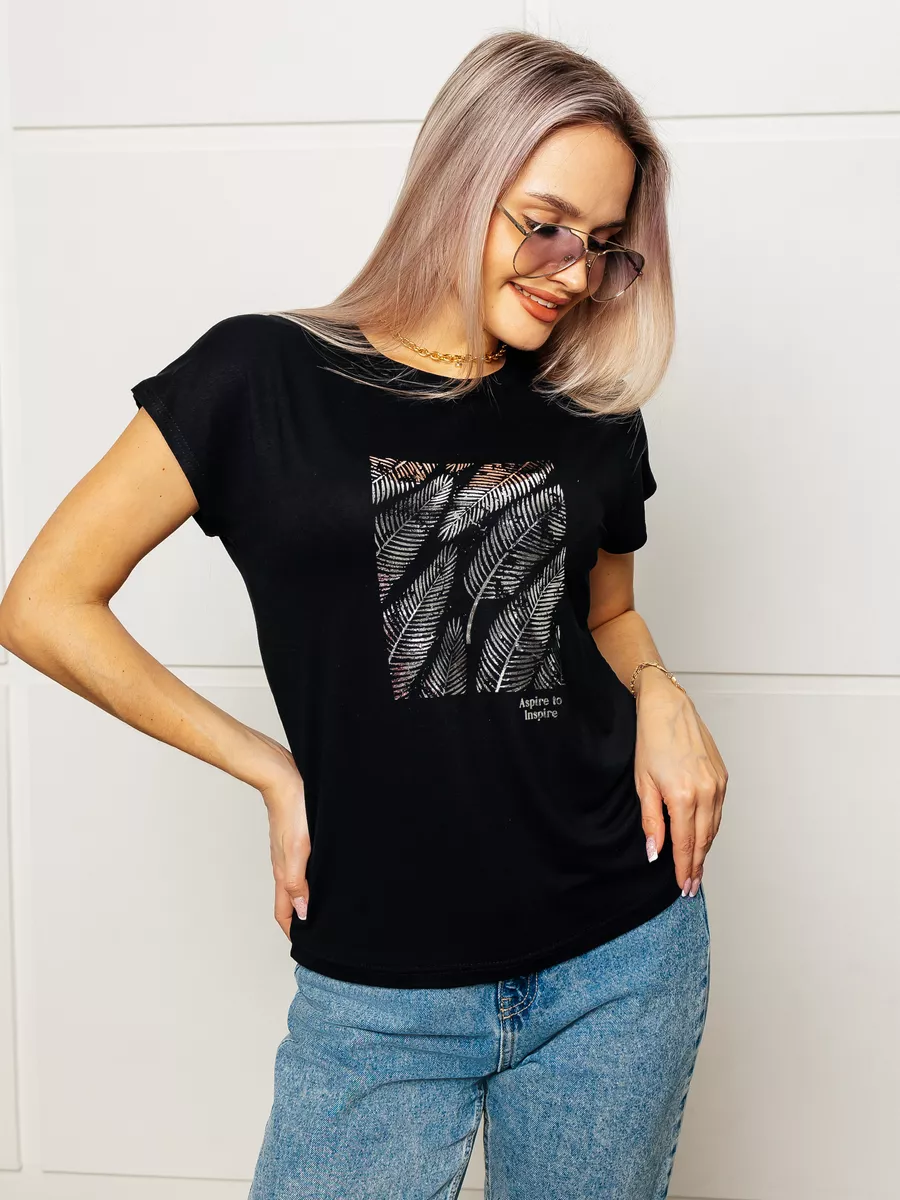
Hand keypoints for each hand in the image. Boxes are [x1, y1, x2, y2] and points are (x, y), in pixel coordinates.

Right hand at [253, 732, 310, 937]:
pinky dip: (311, 876)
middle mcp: (284, 864)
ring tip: (326, 906)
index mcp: (283, 872)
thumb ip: (298, 882)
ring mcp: (289, 851)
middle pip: (290, 899)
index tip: (305, 944)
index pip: (283, 911)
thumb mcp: (299, 850)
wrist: (283, 777)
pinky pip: (302, 864)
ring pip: (296, 881)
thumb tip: (303, 912)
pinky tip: (325, 871)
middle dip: (301, 918)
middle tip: (320, 930)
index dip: (292, 930)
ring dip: (307, 897)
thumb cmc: (292, 810)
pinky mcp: (296, 837)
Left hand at [633, 670, 727, 896]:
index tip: (682, 885)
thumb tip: (655, 852)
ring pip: (714, 827)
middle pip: (704, 840)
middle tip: (691, 885)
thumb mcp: (643, 783)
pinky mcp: (723, 776)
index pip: (685, 844)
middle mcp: (706, 793)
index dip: (683, 867)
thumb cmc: (651, 741)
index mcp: (683, 797)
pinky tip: (704, 836)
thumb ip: (651, 821)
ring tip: (697, 867)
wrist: (668, 709)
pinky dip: (712, 827)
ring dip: (705, 848)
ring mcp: (718, 784)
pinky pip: (719, 811)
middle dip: (696, 865)